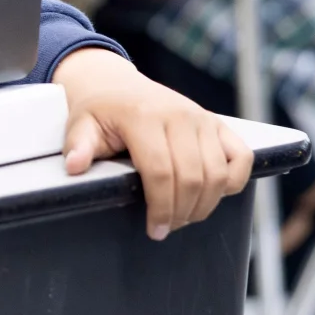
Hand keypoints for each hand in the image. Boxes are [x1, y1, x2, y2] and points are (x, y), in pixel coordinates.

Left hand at [53, 47, 253, 239]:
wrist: (116, 85)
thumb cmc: (99, 111)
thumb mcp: (81, 124)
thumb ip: (79, 146)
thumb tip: (75, 166)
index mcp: (143, 116)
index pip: (160, 171)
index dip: (160, 207)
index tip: (154, 229)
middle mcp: (179, 115)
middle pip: (192, 177)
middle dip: (181, 212)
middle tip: (167, 227)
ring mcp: (202, 118)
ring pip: (217, 173)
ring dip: (204, 204)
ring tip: (184, 216)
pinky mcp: (217, 123)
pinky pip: (240, 157)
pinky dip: (233, 182)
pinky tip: (212, 195)